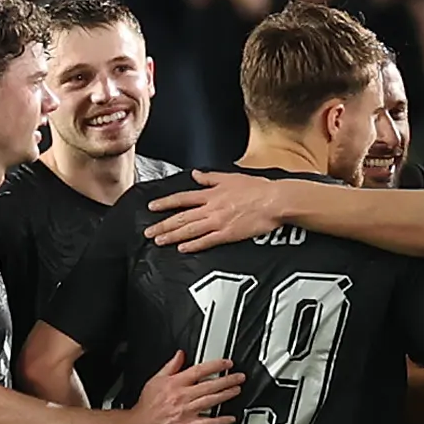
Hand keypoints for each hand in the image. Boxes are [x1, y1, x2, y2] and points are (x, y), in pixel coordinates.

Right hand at [123, 350, 246, 423]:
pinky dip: (220, 421)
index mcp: (174, 384)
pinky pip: (207, 422)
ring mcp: (186, 411)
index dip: (215, 366)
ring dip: (226, 395)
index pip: (198, 371)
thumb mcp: (155, 380)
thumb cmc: (146, 405)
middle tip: (239, 377)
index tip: (227, 364)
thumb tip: (180, 354)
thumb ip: (170, 366)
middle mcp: (182, 396)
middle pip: (209, 385)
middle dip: (227, 380)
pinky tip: (230, 418)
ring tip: (237, 390)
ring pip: (210, 401)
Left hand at [147, 171, 292, 251]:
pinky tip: (182, 249)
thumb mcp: (231, 177)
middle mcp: (211, 208)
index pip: (182, 198)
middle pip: (181, 217)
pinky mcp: (228, 234)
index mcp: (211, 193)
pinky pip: (206, 241)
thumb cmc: (257, 188)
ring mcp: (218, 222)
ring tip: (159, 241)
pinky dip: (193, 245)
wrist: (275, 201)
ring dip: (172, 236)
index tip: (152, 207)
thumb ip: (210, 177)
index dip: (165, 203)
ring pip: (190, 230)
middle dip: (163, 225)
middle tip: (148, 232)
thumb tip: (195, 174)